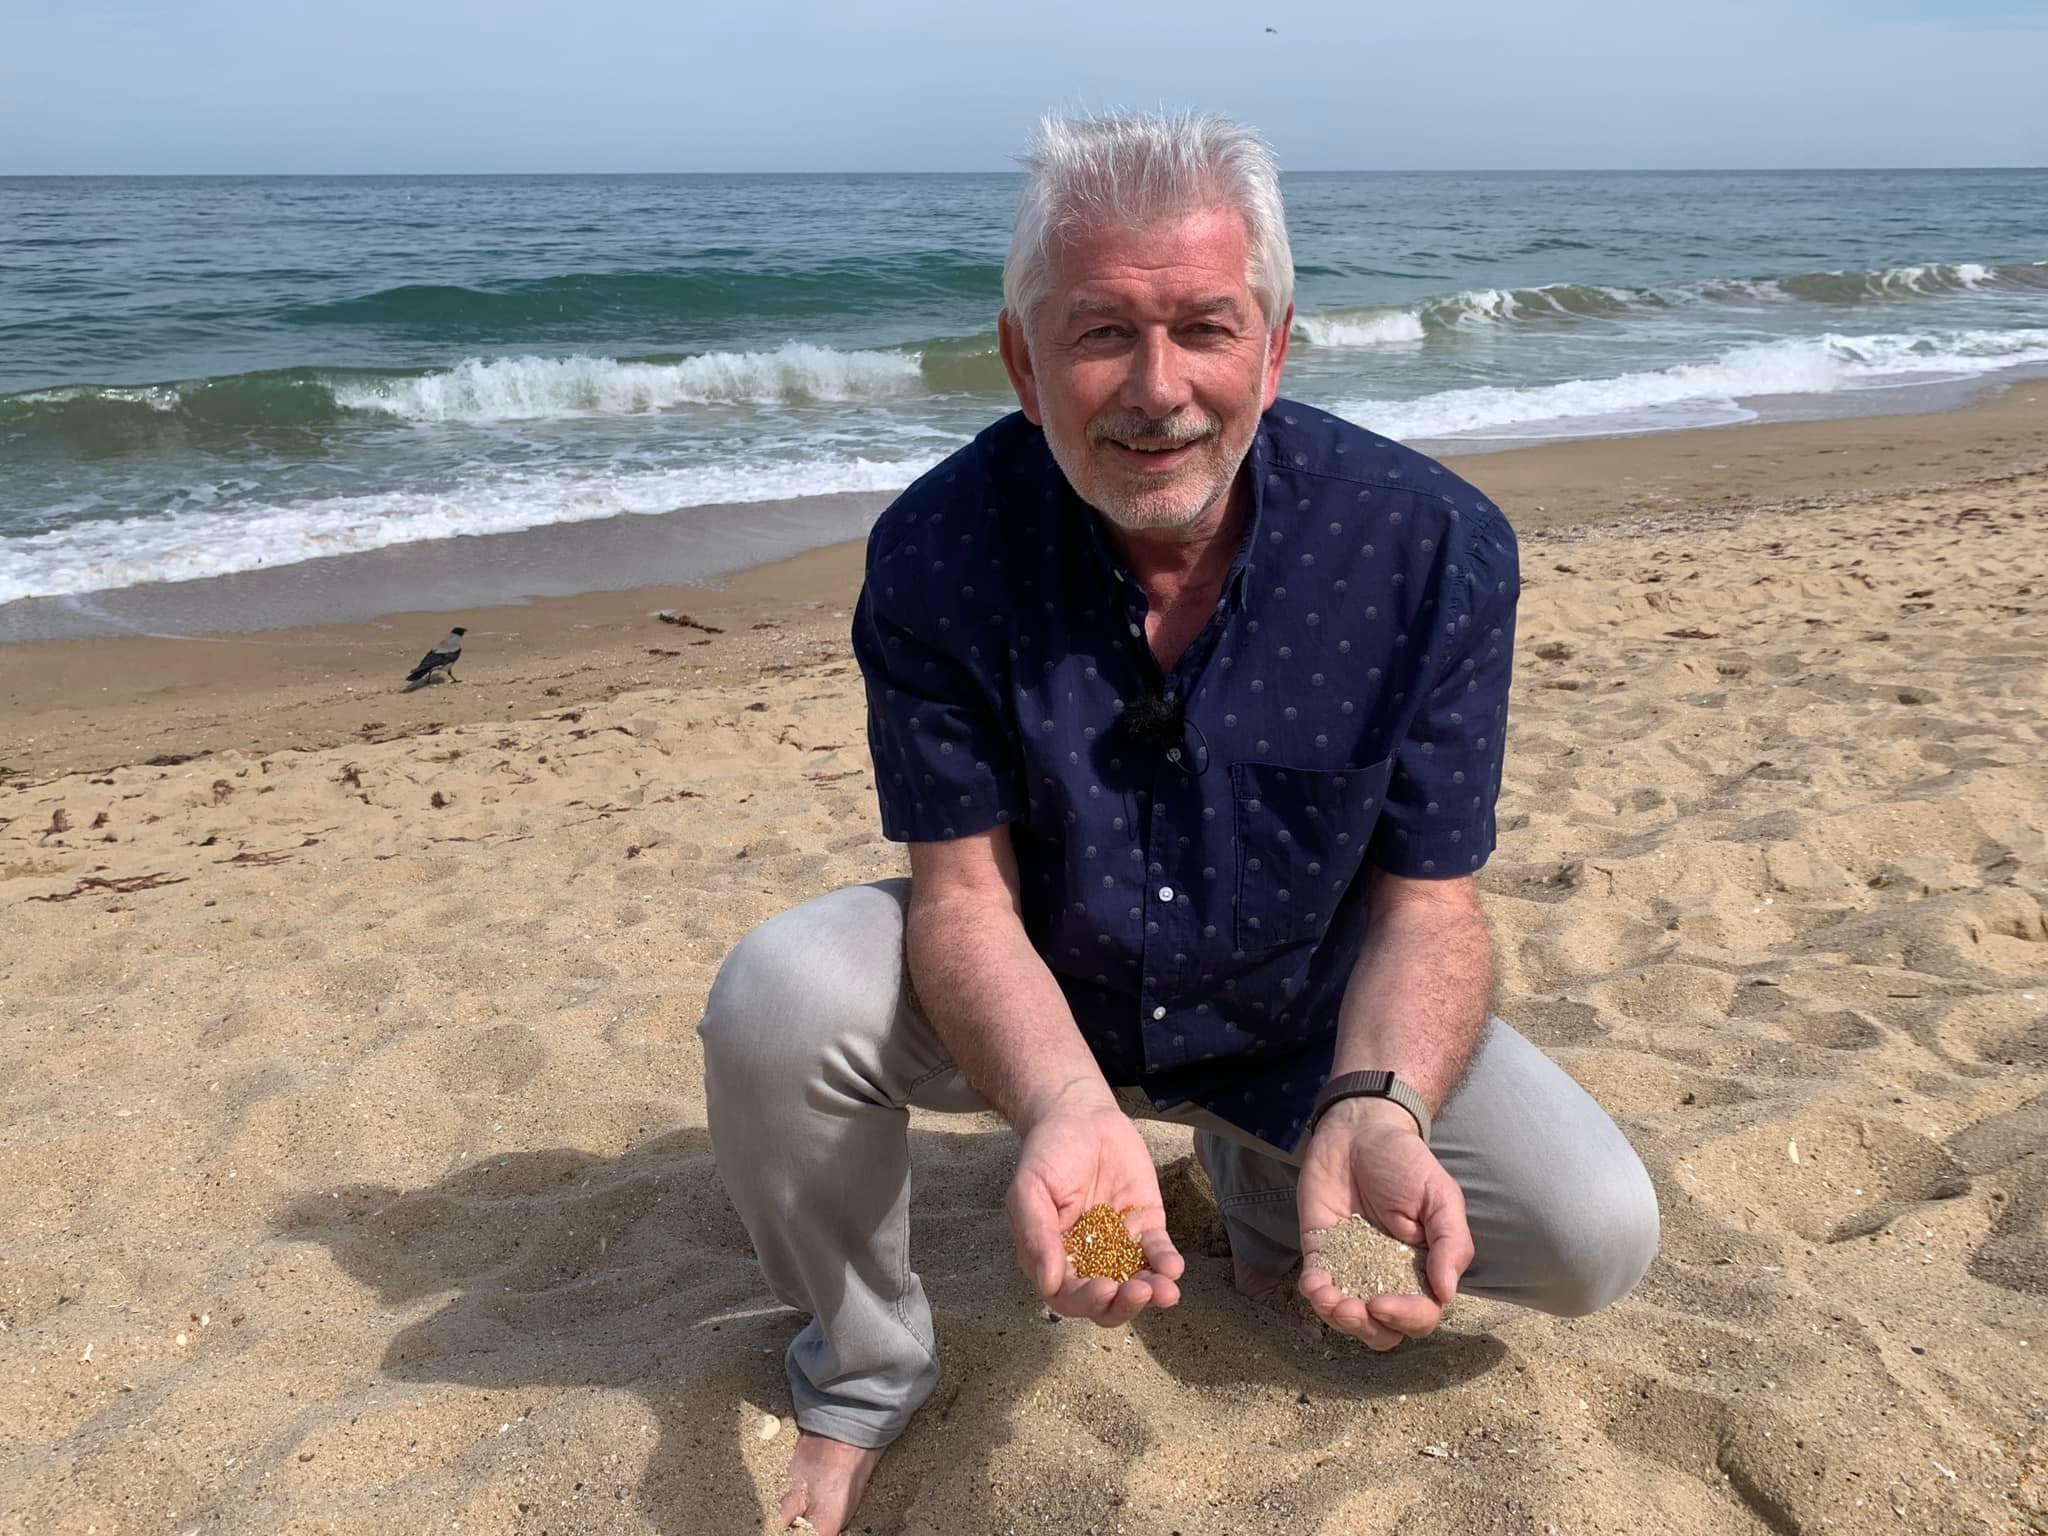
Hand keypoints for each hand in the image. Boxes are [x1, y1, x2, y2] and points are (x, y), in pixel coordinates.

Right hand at [1005, 1092, 1183, 1326]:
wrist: (1080, 1115)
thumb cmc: (1047, 1152)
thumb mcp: (1030, 1189)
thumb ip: (1036, 1235)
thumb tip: (1049, 1282)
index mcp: (1053, 1257)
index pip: (1068, 1295)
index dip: (1086, 1300)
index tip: (1104, 1288)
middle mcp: (1086, 1259)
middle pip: (1106, 1300)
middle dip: (1124, 1303)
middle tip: (1139, 1292)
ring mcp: (1117, 1244)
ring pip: (1135, 1281)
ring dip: (1151, 1292)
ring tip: (1166, 1290)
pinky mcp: (1145, 1226)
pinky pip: (1157, 1252)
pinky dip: (1166, 1263)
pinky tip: (1173, 1267)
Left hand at [1296, 1097, 1473, 1348]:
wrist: (1358, 1131)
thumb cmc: (1404, 1162)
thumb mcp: (1440, 1196)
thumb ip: (1450, 1243)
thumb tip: (1445, 1293)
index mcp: (1423, 1270)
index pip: (1421, 1315)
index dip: (1405, 1318)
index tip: (1384, 1303)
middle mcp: (1388, 1277)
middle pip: (1383, 1330)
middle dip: (1367, 1328)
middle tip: (1354, 1308)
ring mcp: (1352, 1268)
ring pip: (1348, 1318)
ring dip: (1337, 1318)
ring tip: (1328, 1299)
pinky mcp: (1321, 1253)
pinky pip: (1317, 1285)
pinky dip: (1314, 1293)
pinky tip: (1314, 1283)